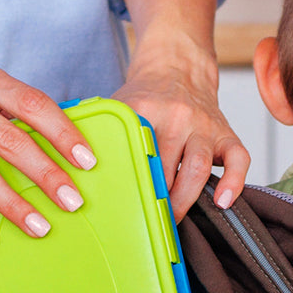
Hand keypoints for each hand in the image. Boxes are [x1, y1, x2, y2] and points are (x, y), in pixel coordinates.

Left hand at [110, 0, 247, 218]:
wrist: (178, 65)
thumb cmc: (143, 96)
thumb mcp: (115, 104)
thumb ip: (92, 129)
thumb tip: (53, 158)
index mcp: (145, 109)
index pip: (136, 150)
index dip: (129, 181)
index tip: (118, 209)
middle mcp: (178, 116)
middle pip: (167, 165)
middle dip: (157, 198)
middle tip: (144, 227)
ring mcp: (204, 126)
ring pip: (199, 167)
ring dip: (186, 198)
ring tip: (173, 221)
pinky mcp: (227, 133)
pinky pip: (239, 159)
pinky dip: (234, 182)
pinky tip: (222, 202)